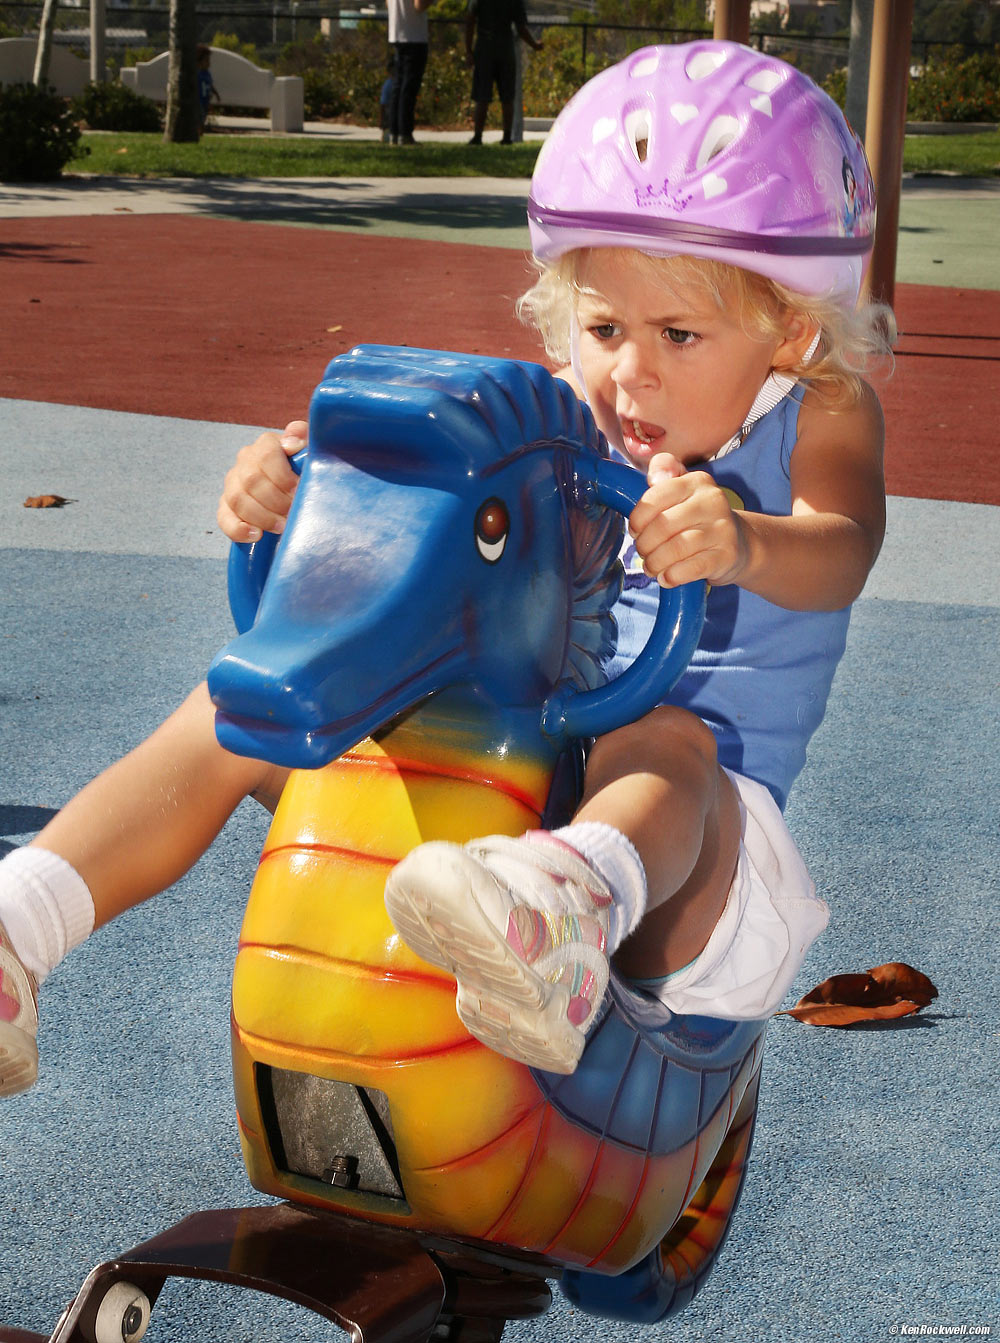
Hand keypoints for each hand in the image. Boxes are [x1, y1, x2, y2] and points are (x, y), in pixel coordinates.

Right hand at [216, 420, 304, 543]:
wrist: (298, 494)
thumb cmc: (306, 473)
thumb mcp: (311, 454)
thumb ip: (304, 439)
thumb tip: (295, 437)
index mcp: (267, 445)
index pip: (266, 454)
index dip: (282, 475)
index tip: (298, 491)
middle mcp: (246, 461)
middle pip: (251, 480)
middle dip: (275, 501)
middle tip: (292, 513)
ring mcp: (233, 483)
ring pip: (237, 499)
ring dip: (262, 516)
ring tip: (281, 527)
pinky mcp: (227, 506)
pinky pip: (224, 518)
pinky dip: (238, 529)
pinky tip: (256, 535)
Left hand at [627, 452, 748, 587]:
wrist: (739, 543)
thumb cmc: (698, 518)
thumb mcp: (682, 490)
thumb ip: (663, 473)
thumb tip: (655, 477)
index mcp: (697, 481)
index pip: (656, 496)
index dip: (638, 518)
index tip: (635, 531)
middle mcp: (713, 501)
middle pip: (663, 525)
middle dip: (644, 545)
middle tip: (643, 552)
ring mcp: (723, 529)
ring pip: (676, 548)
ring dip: (655, 563)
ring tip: (651, 567)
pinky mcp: (727, 555)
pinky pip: (691, 568)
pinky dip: (672, 576)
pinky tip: (666, 578)